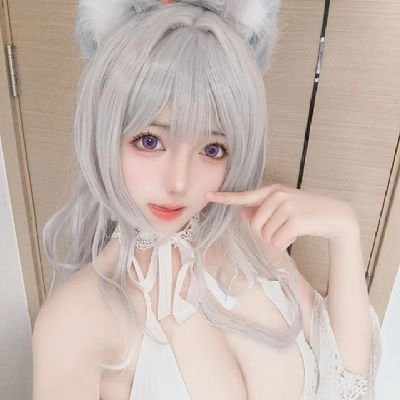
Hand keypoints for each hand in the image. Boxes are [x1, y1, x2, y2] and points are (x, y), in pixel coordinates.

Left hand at [206, 184, 359, 250]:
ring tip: (291, 230)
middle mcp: (277, 195)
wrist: (336, 215)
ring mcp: (287, 206)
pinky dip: (284, 244)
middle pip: (254, 225)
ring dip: (276, 239)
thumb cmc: (307, 212)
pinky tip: (295, 236)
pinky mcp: (296, 220)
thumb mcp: (284, 206)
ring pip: (265, 235)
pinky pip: (277, 241)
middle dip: (265, 233)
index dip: (225, 197)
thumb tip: (241, 212)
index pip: (244, 195)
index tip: (208, 195)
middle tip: (282, 229)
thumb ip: (262, 208)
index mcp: (272, 190)